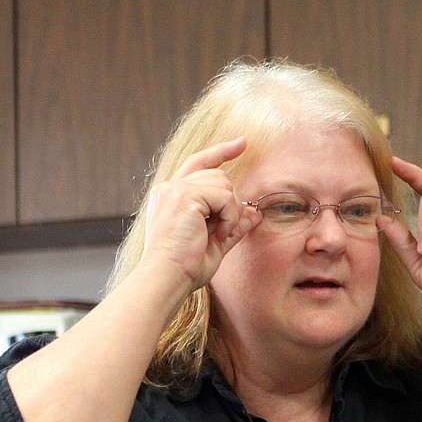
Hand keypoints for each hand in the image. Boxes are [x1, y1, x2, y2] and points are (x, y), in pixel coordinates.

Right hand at [140, 138, 259, 292]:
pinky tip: (217, 234)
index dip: (221, 152)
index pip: (199, 164)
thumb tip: (255, 213)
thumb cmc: (185, 268)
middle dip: (230, 203)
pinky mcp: (185, 195)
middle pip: (218, 176)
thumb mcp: (215, 244)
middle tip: (222, 230)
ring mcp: (175, 189)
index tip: (243, 143)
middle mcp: (170, 188)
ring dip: (230, 213)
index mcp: (171, 197)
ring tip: (217, 235)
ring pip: (223, 184)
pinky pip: (224, 196)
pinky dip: (229, 217)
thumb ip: (233, 226)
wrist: (166, 277)